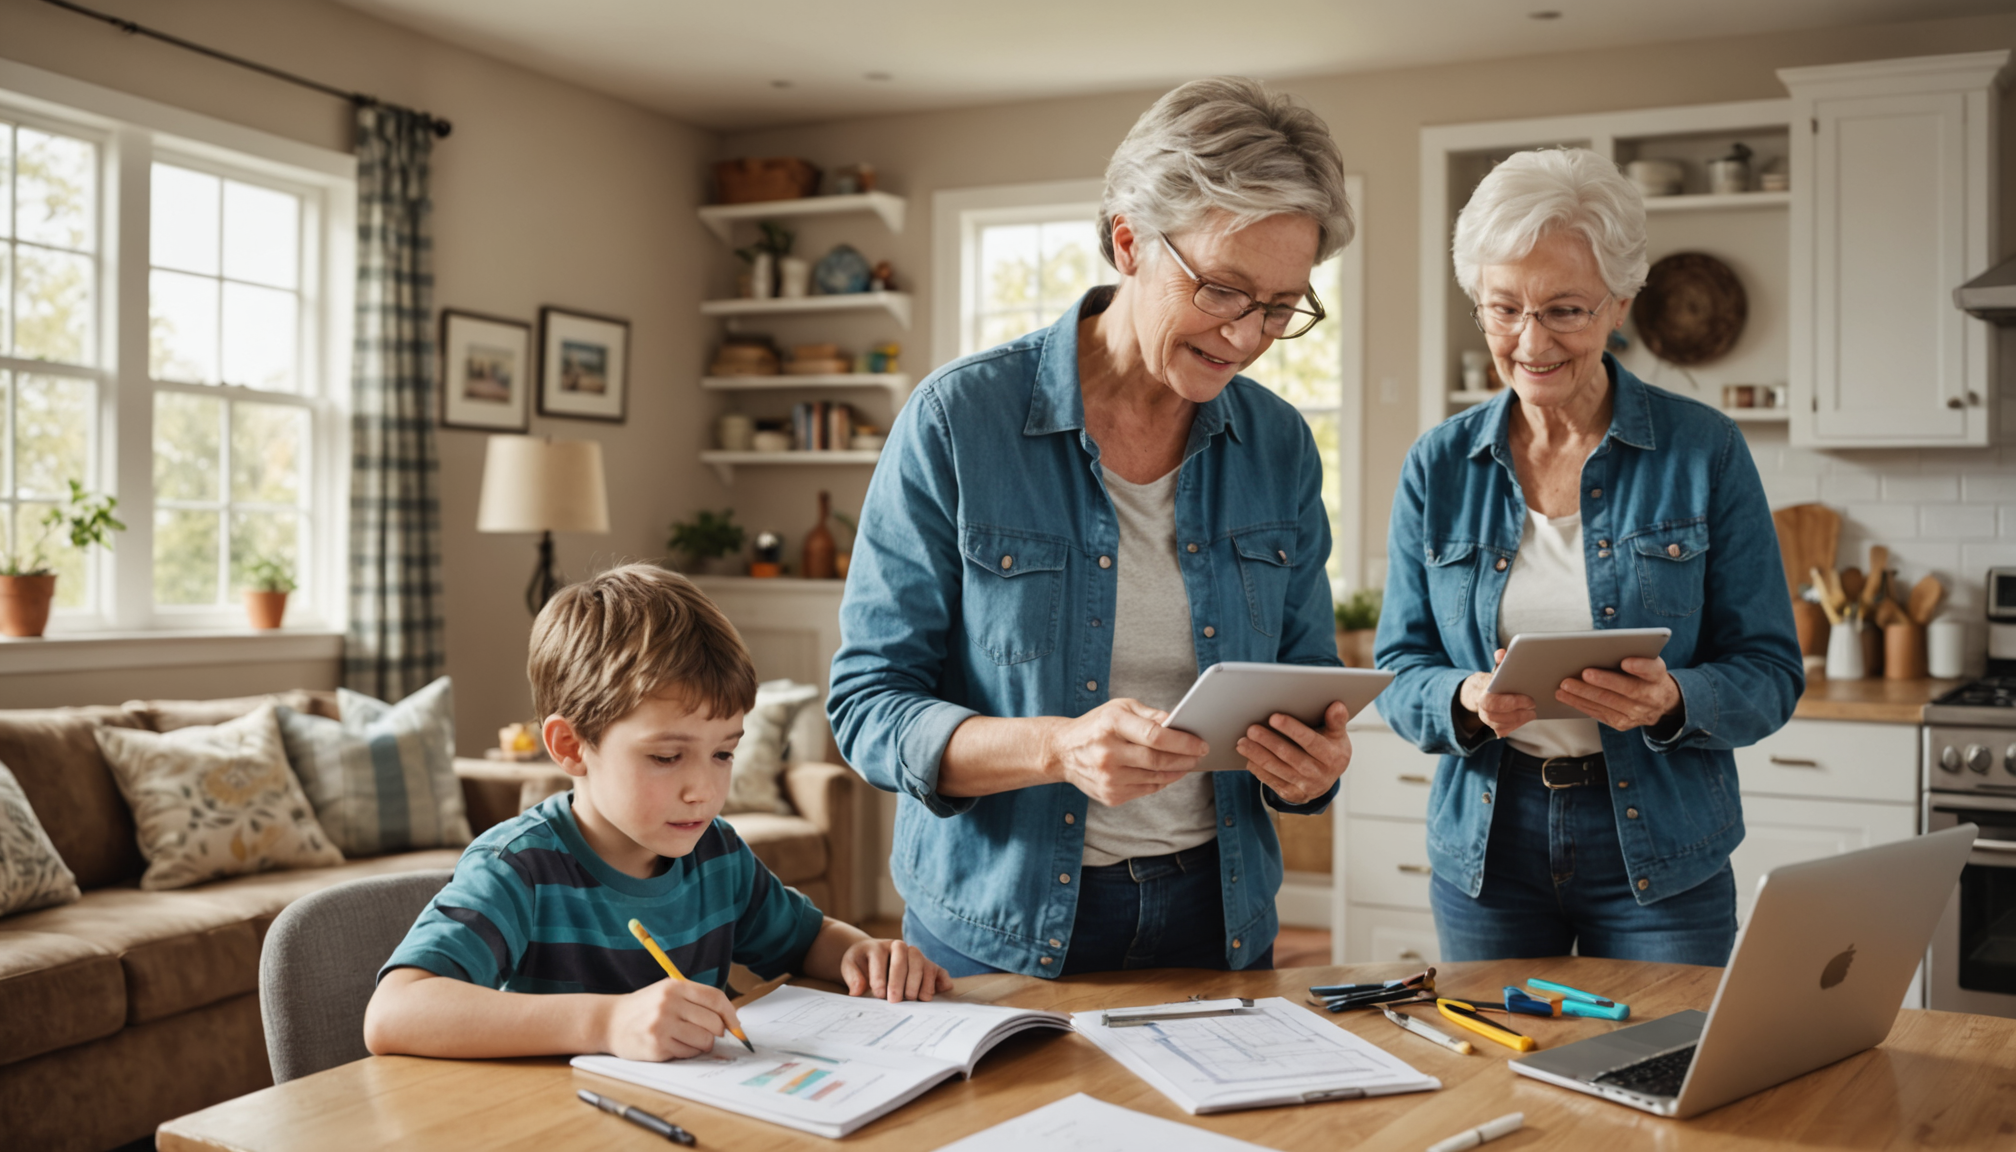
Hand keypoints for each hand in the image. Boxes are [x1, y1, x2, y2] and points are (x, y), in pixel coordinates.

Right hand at [601, 979, 744, 1060]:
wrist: (609, 1021)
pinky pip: (688, 1054)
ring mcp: (662, 1026)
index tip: (737, 1026)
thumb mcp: (668, 992)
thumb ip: (696, 1001)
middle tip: (707, 1034)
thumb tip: (731, 1020)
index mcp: (675, 986)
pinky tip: (673, 1045)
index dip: (731, 1015)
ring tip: (687, 1039)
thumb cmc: (645, 1007)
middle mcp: (668, 1004)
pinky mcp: (657, 1046)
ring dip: (702, 1044)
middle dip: (716, 1032)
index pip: (715, 999)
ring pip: (704, 1041)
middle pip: (713, 1023)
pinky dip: (687, 1052)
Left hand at [841, 939, 953, 1002]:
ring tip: (913, 999)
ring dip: (920, 982)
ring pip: (923, 963)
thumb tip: (857, 991)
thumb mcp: (851, 966)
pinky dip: (942, 980)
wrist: (873, 957)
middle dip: (900, 980)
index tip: (878, 994)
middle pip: (905, 958)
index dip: (879, 977)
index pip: (881, 957)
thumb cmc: (862, 964)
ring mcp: (916, 956)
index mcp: (880, 946)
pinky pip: (938, 970)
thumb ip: (852, 977)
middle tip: (894, 1000)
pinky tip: (941, 991)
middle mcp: (900, 947)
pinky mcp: (928, 965)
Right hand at [1045, 697, 1206, 805]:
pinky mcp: (1110, 795)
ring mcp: (1108, 778)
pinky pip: (1146, 789)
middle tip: (1199, 755)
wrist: (1063, 752)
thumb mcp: (1119, 708)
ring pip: (1155, 778)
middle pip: (1157, 760)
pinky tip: (1168, 773)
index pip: (1155, 736)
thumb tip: (1178, 722)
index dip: (1183, 742)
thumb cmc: (1095, 726)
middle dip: (1185, 759)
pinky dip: (1161, 781)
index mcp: (1111, 724)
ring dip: (1177, 772)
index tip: (1201, 743)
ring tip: (1188, 764)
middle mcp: (1108, 753)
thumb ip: (1150, 715)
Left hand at [1238, 700, 1351, 804]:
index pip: (1310, 741)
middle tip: (1251, 729)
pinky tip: (1249, 757)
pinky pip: (1271, 781)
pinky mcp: (1292, 794)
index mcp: (1333, 756)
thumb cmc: (1330, 750)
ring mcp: (1305, 786)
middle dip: (1268, 741)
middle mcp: (1319, 774)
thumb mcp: (1337, 735)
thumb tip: (1337, 706)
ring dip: (1257, 755)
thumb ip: (1336, 720)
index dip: (1292, 729)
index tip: (1274, 717)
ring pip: (1277, 768)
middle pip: (1289, 755)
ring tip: (1243, 742)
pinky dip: (1258, 769)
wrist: (1327, 779)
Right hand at [1459, 648, 1537, 738]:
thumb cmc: (1497, 682)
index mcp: (1483, 696)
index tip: (1530, 700)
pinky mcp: (1495, 729)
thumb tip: (1501, 653)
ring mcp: (1488, 721)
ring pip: (1504, 726)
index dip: (1514, 703)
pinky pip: (1506, 730)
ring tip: (1532, 713)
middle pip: (1500, 717)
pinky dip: (1517, 725)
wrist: (1483, 693)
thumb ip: (1501, 661)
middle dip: (1519, 713)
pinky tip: (1526, 717)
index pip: (1495, 703)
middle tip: (1534, 707)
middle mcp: (1482, 711)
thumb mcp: (1498, 670)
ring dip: (1520, 720)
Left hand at [1556, 656, 1681, 732]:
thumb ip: (1633, 656)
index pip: (1652, 670)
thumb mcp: (1647, 662)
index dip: (1639, 666)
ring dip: (1583, 694)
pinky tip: (1566, 696)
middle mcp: (1651, 697)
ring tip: (1565, 685)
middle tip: (1583, 674)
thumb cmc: (1644, 675)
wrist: (1660, 702)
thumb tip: (1600, 649)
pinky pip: (1599, 713)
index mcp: (1657, 676)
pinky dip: (1580, 703)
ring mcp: (1637, 714)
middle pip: (1626, 689)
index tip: (1626, 662)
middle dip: (1603, 682)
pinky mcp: (1622, 723)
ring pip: (1608, 703)